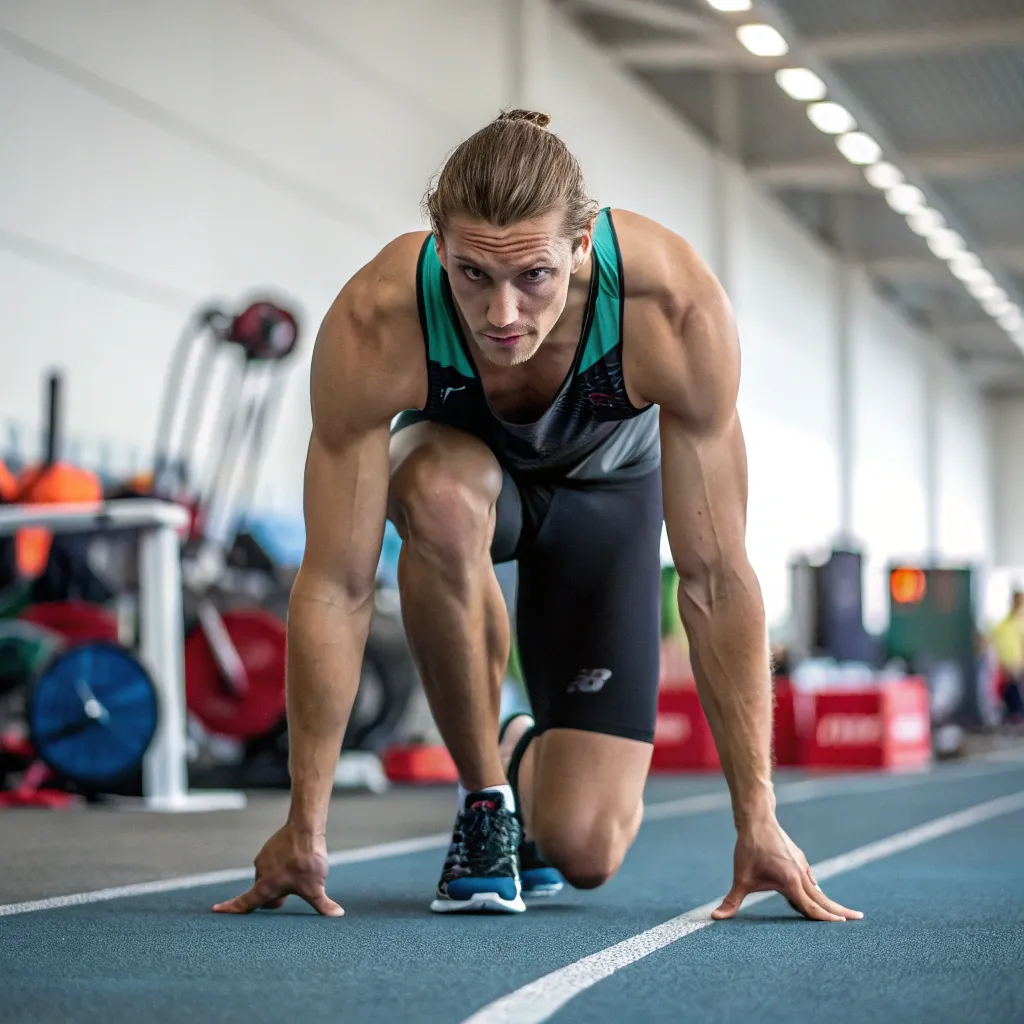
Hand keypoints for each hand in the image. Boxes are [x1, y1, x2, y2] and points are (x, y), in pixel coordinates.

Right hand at [212, 825, 343, 916]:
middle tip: (288, 898)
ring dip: (278, 880)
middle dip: (273, 898)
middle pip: (261, 893)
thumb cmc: (308, 860)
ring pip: (268, 877)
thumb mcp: (317, 887)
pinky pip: (273, 862)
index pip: (244, 903)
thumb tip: (338, 915)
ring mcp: (263, 859)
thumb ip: (324, 905)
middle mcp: (260, 873)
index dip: (230, 909)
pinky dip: (281, 866)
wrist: (305, 827)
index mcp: (266, 887)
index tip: (215, 910)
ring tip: (297, 874)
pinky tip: (295, 861)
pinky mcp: (269, 848)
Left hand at [711, 814, 862, 922]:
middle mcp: (801, 874)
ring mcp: (801, 865)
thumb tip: (715, 917)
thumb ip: (731, 901)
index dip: (825, 919)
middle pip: (823, 898)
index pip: (811, 907)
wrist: (757, 818)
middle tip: (858, 919)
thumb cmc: (749, 848)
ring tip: (842, 913)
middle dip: (840, 911)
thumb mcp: (740, 877)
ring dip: (828, 901)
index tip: (842, 926)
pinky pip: (810, 879)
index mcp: (791, 881)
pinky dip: (816, 890)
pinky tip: (816, 894)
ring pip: (817, 888)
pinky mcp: (797, 858)